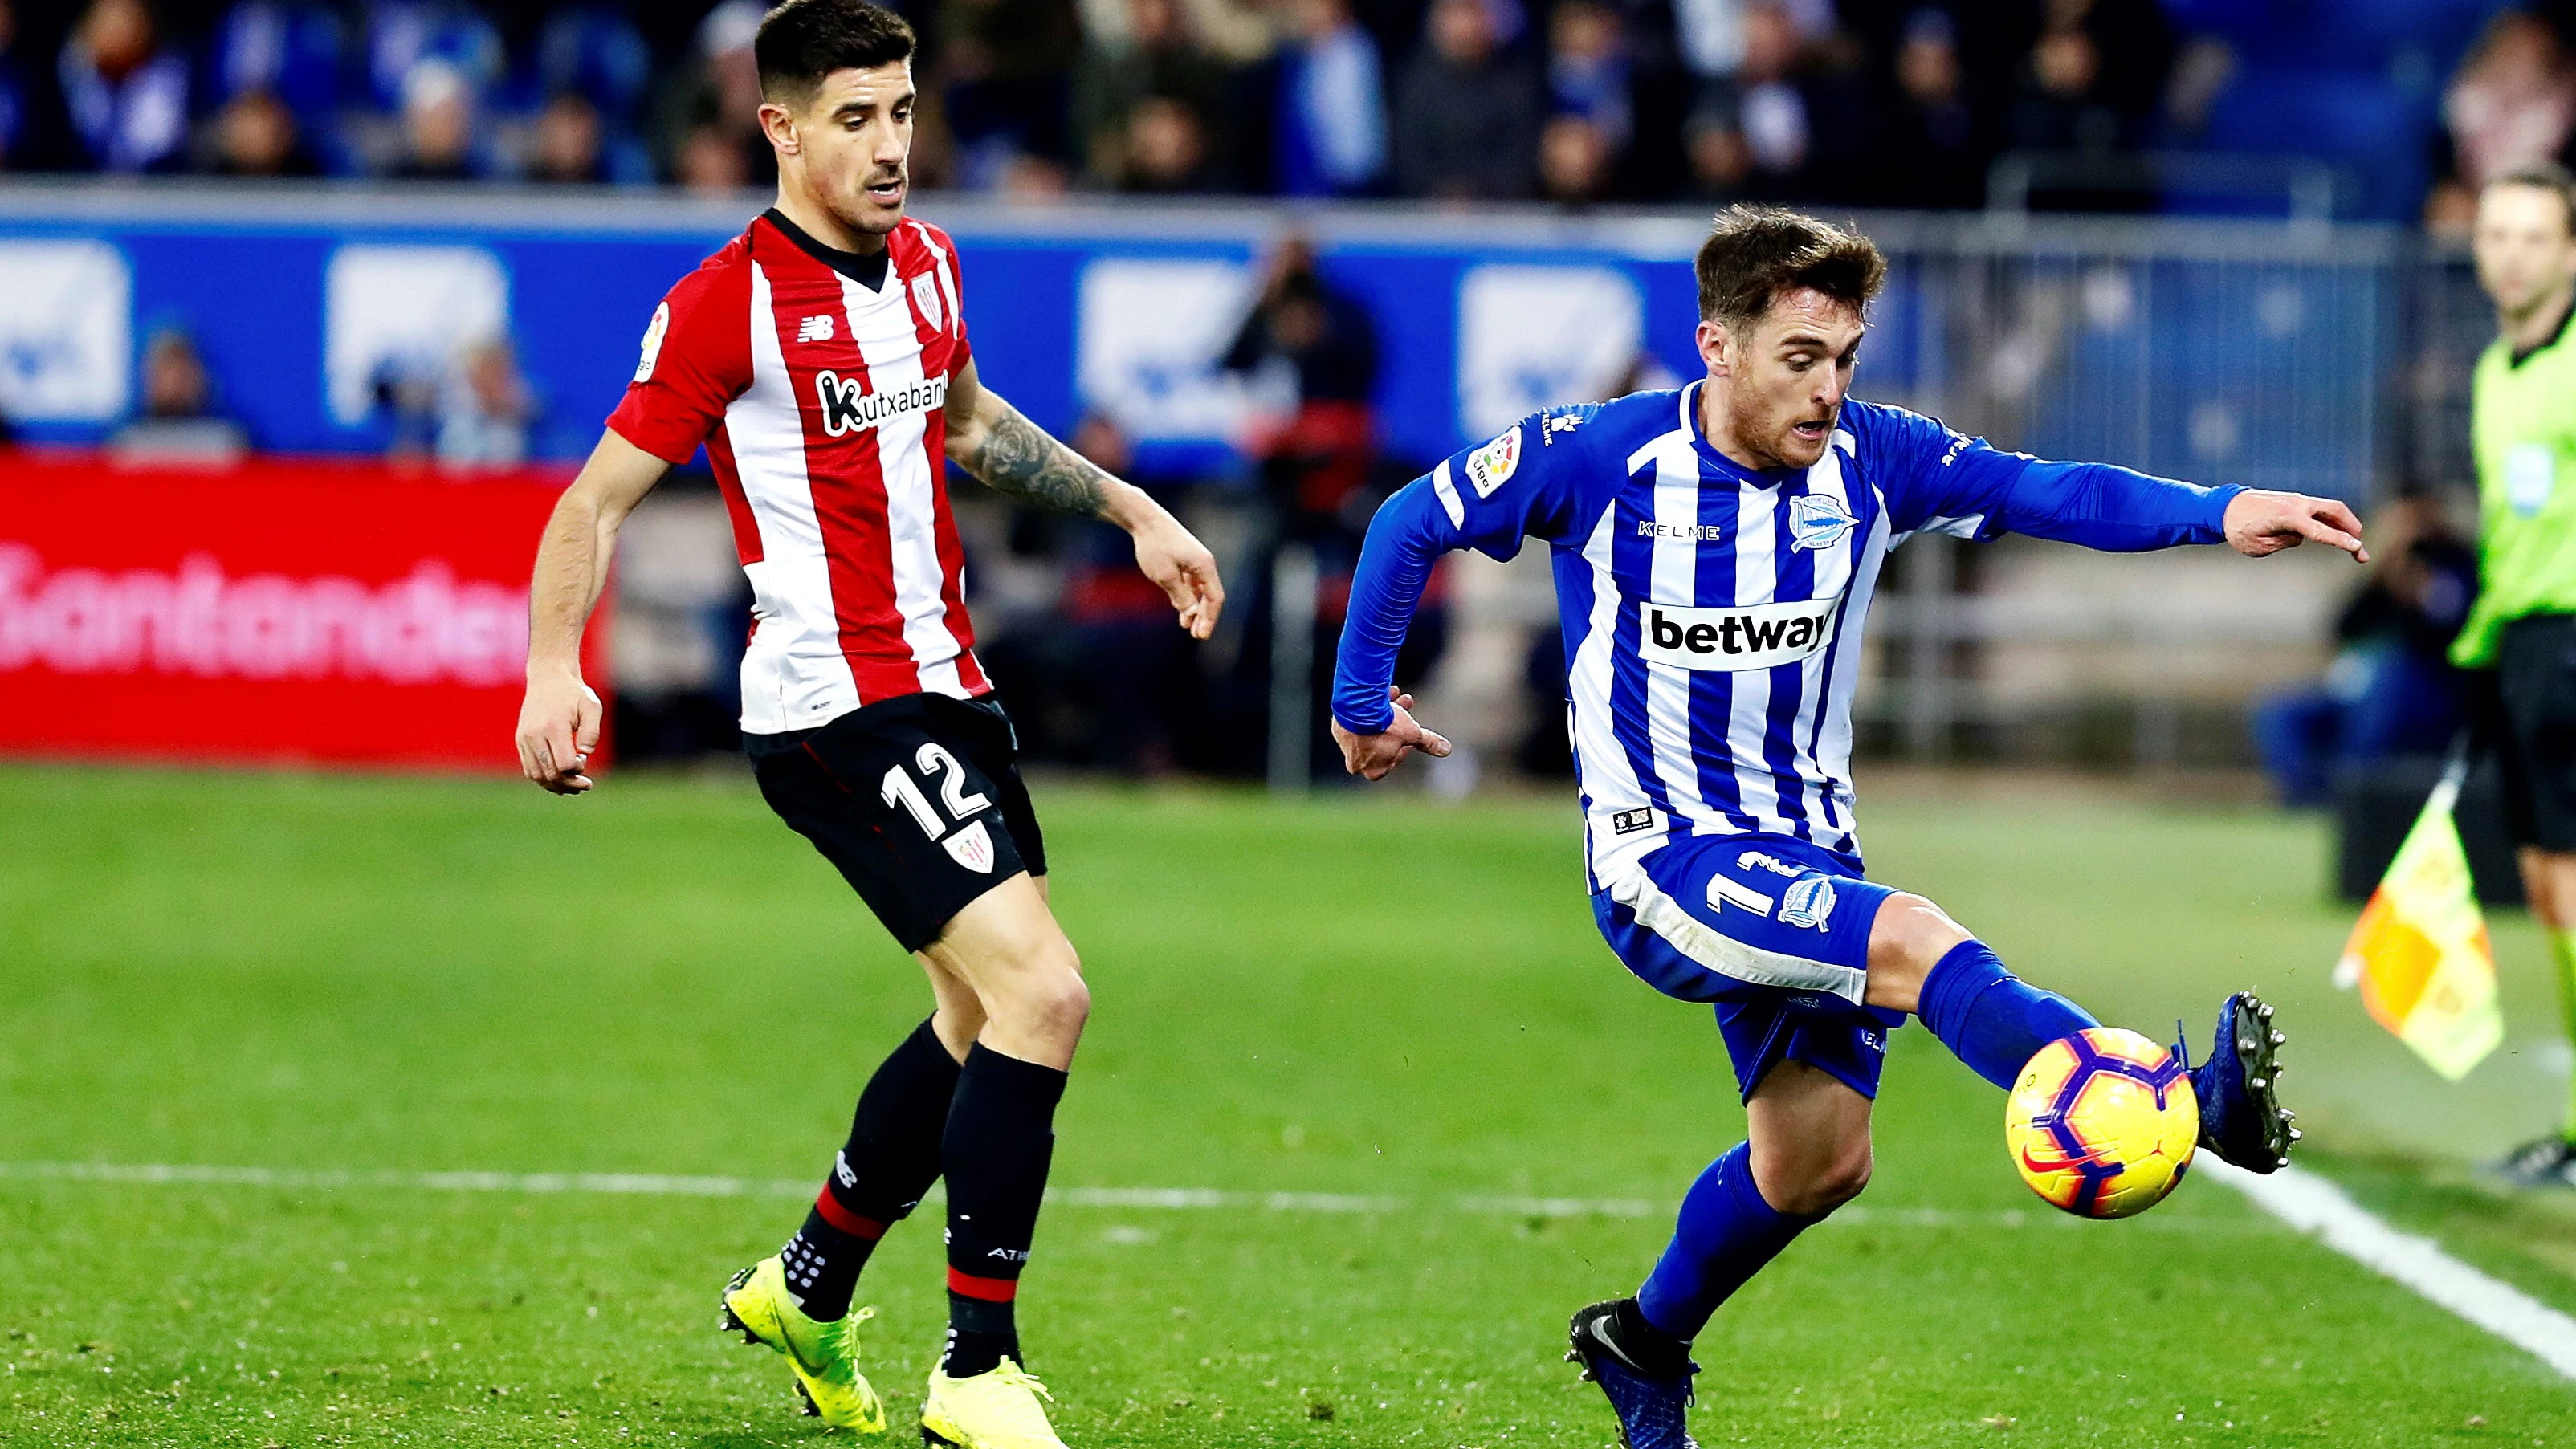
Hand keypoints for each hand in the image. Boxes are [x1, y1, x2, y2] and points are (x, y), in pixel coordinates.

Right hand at [516, 668, 602, 794]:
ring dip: (556, 786)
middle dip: (570, 784)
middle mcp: (535, 735)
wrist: (548, 677)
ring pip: (537, 775)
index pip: (563, 764)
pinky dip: (543, 779)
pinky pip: (529, 768)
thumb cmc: (574, 693)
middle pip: (550, 774)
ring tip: (573, 787)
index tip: (583, 758)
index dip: (577, 770)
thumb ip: (591, 733)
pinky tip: (559, 780)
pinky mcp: (520, 740)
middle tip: (586, 784)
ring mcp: (525, 739)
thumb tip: (583, 755)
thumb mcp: (592, 706)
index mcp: (553, 727)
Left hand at [1127, 506, 1225, 639]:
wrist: (1145, 520)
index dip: (1210, 618)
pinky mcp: (1184, 560)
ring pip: (1199, 590)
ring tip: (1187, 627)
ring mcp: (1194, 561)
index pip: (1215, 598)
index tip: (1202, 635)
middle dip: (1204, 616)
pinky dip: (1187, 597)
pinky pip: (1190, 583)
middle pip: (1209, 595)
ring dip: (1195, 608)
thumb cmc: (1155, 546)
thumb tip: (1192, 612)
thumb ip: (1180, 595)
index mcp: (1204, 566)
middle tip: (1197, 636)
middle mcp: (1204, 564)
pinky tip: (1181, 609)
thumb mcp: (1165, 575)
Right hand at [1331, 686, 1452, 780]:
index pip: (1392, 762)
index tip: (1410, 735)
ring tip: (1397, 694)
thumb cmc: (1386, 726)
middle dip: (1396, 725)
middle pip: (1381, 743)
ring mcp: (1345, 746)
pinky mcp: (1338, 729)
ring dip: (1384, 713)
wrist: (1357, 708)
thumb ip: (1428, 742)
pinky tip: (1381, 694)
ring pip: (1369, 730)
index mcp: (1373, 771)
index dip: (1403, 746)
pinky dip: (1368, 710)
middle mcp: (1356, 763)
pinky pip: (1356, 720)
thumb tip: (1446, 750)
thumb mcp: (1413, 734)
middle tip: (1406, 708)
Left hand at [2224, 489, 2368, 562]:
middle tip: (2361, 549)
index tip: (2357, 547)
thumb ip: (2283, 543)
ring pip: (2330, 509)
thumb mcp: (2257, 546)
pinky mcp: (2295, 502)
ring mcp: (2297, 500)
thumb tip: (2301, 537)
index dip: (2340, 540)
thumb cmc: (2238, 529)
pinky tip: (2335, 534)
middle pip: (2335, 510)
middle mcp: (2296, 504)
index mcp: (2286, 516)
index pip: (2320, 530)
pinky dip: (2331, 521)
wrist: (2224, 507)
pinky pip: (2319, 510)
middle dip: (2352, 528)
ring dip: (2345, 524)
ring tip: (2353, 545)